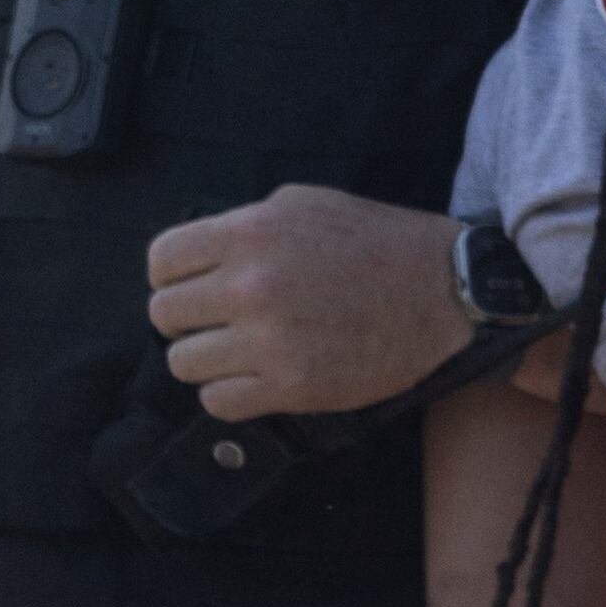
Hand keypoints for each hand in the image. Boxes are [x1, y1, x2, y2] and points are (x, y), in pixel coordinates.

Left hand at [145, 186, 466, 419]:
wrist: (444, 290)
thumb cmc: (374, 241)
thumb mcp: (303, 204)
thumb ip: (243, 225)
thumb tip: (195, 254)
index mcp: (249, 233)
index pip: (161, 262)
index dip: (169, 276)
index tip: (190, 286)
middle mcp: (251, 285)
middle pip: (163, 315)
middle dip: (187, 318)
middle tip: (221, 321)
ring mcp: (270, 339)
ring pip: (183, 363)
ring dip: (206, 360)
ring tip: (239, 351)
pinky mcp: (292, 385)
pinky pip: (216, 402)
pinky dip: (228, 394)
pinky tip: (255, 377)